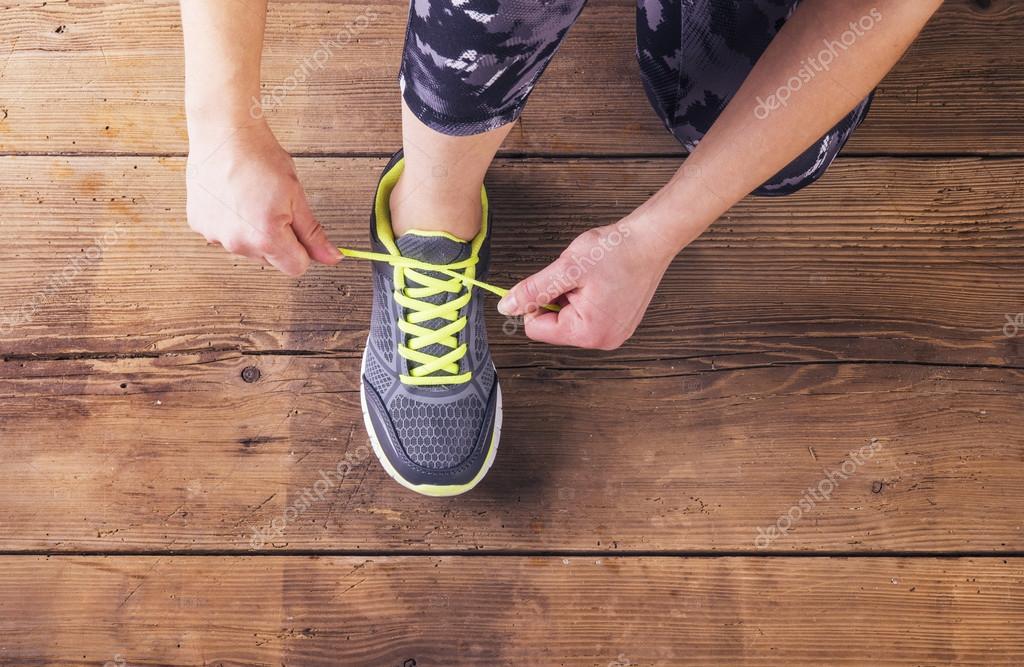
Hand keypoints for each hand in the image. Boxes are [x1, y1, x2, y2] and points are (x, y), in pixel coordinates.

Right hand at [185, 120, 339, 275]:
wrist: (225, 133)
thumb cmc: (260, 158)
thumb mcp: (296, 197)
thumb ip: (313, 233)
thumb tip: (332, 257)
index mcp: (266, 238)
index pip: (296, 267)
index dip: (303, 249)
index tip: (299, 229)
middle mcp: (237, 243)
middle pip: (271, 258)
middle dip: (277, 238)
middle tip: (273, 205)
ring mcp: (215, 235)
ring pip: (247, 247)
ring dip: (253, 230)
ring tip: (251, 198)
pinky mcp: (199, 224)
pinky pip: (224, 234)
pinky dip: (231, 221)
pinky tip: (233, 198)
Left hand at [496, 222, 673, 348]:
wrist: (652, 239)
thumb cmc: (616, 251)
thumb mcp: (566, 269)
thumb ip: (533, 290)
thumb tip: (506, 307)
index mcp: (588, 333)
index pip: (536, 329)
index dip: (536, 302)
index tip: (552, 281)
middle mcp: (604, 340)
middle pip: (554, 326)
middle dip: (557, 299)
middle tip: (577, 277)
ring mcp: (614, 333)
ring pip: (569, 319)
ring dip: (571, 296)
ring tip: (591, 277)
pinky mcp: (620, 323)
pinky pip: (587, 315)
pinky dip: (586, 297)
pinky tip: (600, 282)